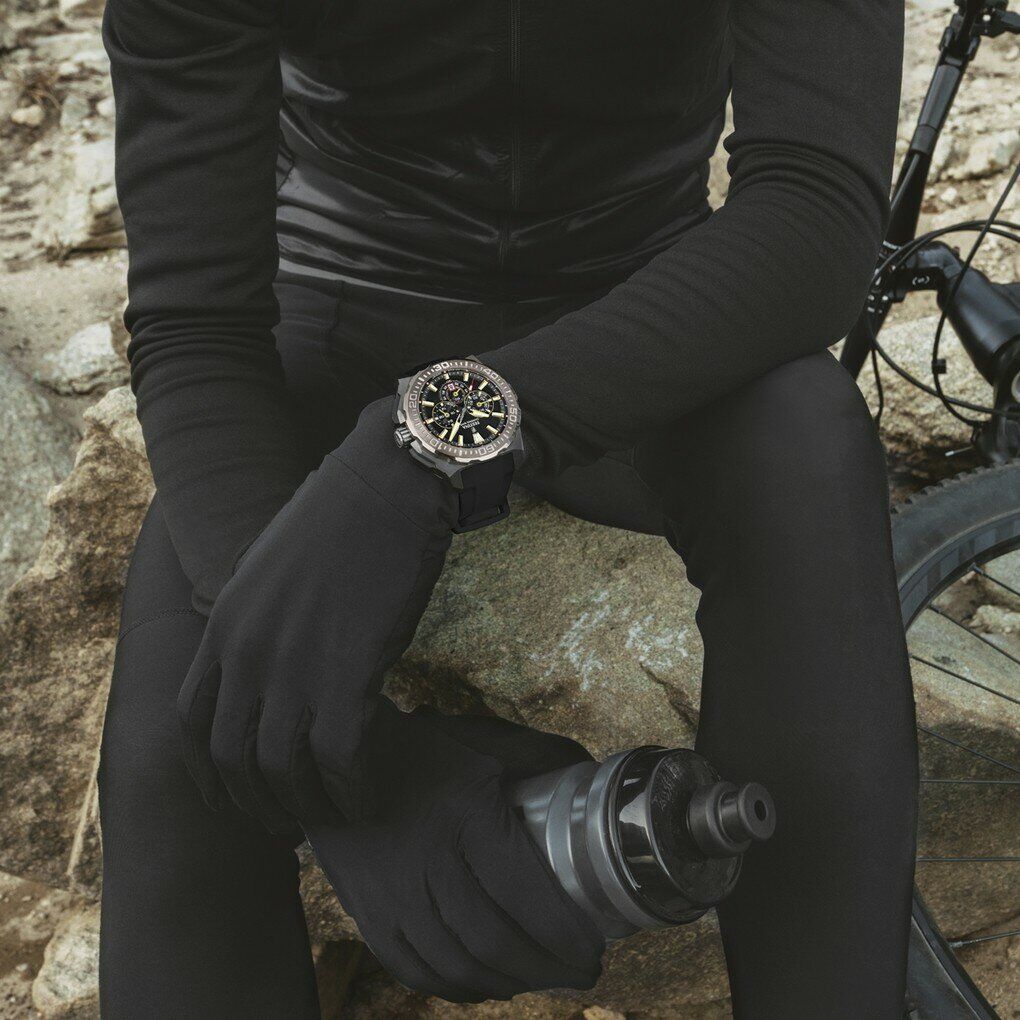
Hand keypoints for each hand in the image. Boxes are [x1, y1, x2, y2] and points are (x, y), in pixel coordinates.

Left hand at [176, 398, 456, 828]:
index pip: (190, 726)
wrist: (386, 484)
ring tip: (334, 816)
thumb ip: (257, 627)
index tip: (237, 798)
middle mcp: (246, 653)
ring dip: (308, 807)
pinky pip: (341, 760)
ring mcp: (293, 664)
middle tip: (288, 825)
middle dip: (257, 806)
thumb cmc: (339, 522)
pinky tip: (369, 797)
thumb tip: (274, 676)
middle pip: (232, 761)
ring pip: (282, 771)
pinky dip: (353, 791)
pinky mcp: (348, 672)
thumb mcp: (270, 572)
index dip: (209, 777)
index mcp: (222, 626)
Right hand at [304, 701, 604, 1001]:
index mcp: (467, 818)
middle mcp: (430, 864)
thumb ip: (533, 763)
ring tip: (541, 978)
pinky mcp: (370, 917)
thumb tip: (587, 770)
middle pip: (495, 940)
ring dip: (509, 981)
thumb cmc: (421, 757)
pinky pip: (418, 972)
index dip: (565, 933)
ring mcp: (395, 897)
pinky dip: (457, 987)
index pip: (525, 894)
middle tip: (580, 971)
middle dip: (548, 967)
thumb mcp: (482, 751)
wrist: (336, 766)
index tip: (593, 947)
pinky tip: (486, 984)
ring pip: (459, 964)